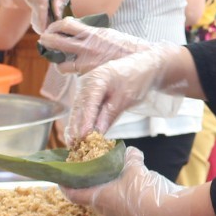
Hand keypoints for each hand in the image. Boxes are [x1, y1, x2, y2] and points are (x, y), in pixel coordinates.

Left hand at [39, 19, 150, 73]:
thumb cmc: (127, 48)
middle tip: (44, 41)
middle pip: (56, 41)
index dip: (54, 26)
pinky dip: (69, 70)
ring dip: (55, 60)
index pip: (65, 25)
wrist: (144, 61)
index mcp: (92, 32)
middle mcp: (87, 46)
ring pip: (60, 62)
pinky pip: (72, 73)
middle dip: (46, 41)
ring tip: (56, 58)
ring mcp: (87, 62)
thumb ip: (92, 33)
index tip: (52, 28)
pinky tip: (71, 69)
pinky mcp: (90, 75)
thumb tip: (78, 32)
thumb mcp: (108, 34)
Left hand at [62, 147, 214, 215]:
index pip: (72, 193)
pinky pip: (120, 209)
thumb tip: (130, 152)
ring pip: (106, 203)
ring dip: (108, 191)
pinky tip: (133, 189)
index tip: (63, 176)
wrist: (165, 212)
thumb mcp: (135, 167)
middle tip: (95, 171)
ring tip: (116, 178)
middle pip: (89, 196)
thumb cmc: (142, 191)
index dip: (65, 184)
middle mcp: (103, 212)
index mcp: (97, 198)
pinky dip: (121, 198)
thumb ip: (130, 158)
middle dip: (91, 184)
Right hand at [66, 45, 183, 140]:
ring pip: (77, 111)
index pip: (88, 103)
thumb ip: (110, 114)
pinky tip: (77, 137)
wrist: (142, 68)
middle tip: (75, 147)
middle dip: (76, 128)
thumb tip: (97, 132)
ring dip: (74, 128)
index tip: (83, 137)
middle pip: (78, 108)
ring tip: (73, 146)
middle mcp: (86, 83)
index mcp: (97, 79)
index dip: (85, 121)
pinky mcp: (87, 96)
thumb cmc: (136, 80)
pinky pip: (81, 111)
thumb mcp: (126, 98)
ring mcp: (85, 89)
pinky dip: (80, 123)